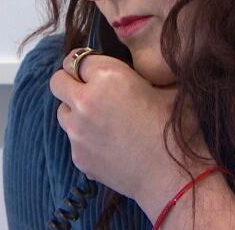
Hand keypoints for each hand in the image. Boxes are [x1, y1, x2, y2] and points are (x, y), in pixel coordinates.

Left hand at [50, 48, 213, 212]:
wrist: (173, 176)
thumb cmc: (176, 130)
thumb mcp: (166, 88)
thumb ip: (142, 74)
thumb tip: (134, 71)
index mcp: (107, 76)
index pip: (78, 59)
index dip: (88, 63)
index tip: (94, 68)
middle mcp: (85, 101)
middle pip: (57, 81)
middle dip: (71, 82)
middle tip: (90, 89)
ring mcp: (77, 132)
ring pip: (62, 112)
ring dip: (75, 111)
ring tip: (101, 119)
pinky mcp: (78, 156)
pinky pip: (73, 139)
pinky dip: (85, 138)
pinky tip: (108, 143)